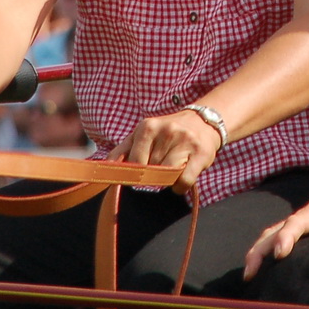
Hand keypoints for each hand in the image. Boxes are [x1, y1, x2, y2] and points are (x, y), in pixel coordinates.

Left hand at [106, 110, 224, 193]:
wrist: (202, 122)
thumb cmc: (167, 132)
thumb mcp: (144, 133)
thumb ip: (123, 149)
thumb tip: (106, 167)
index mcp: (148, 127)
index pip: (135, 162)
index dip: (136, 174)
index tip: (141, 175)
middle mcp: (166, 131)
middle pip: (151, 170)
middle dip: (153, 176)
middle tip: (160, 168)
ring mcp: (185, 141)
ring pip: (167, 176)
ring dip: (167, 181)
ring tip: (171, 173)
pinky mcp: (201, 153)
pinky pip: (184, 180)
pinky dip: (180, 187)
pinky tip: (181, 180)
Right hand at [244, 183, 308, 278]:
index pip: (297, 223)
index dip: (287, 237)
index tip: (280, 254)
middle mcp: (305, 215)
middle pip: (275, 230)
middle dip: (260, 250)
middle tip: (250, 273)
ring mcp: (302, 223)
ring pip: (272, 234)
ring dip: (259, 252)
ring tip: (249, 275)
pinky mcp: (304, 231)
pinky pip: (279, 239)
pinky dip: (267, 252)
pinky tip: (264, 269)